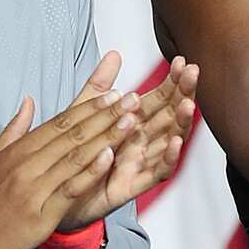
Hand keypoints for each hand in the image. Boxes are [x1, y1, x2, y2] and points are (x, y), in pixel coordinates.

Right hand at [0, 87, 142, 248]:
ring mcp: (34, 189)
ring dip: (106, 137)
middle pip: (72, 135)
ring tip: (131, 121)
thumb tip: (29, 101)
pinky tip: (109, 157)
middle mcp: (27, 165)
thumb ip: (14, 130)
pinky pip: (69, 189)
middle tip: (132, 99)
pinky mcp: (40, 214)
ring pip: (75, 157)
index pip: (60, 123)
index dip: (89, 108)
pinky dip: (90, 172)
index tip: (113, 94)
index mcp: (18, 151)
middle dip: (105, 116)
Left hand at [57, 56, 198, 230]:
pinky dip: (168, 158)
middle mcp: (142, 142)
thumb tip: (115, 53)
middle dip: (183, 94)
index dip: (172, 80)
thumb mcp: (85, 113)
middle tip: (194, 72)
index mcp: (133, 123)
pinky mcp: (132, 186)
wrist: (55, 194)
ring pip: (169, 141)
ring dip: (181, 124)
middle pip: (169, 115)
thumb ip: (100, 85)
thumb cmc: (75, 155)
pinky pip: (156, 173)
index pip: (159, 98)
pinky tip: (176, 143)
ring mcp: (140, 164)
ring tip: (188, 104)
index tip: (182, 61)